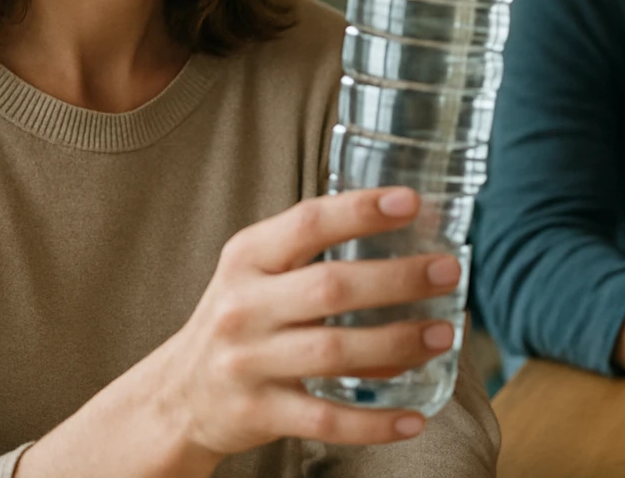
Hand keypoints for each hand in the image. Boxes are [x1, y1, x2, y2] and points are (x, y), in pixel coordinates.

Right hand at [16, 187, 462, 477]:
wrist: (177, 394)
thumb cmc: (240, 319)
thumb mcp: (256, 272)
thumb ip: (312, 251)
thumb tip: (408, 239)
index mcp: (247, 257)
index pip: (307, 223)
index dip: (361, 211)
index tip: (411, 202)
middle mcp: (244, 305)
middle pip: (330, 288)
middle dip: (398, 278)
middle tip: (447, 272)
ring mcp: (248, 362)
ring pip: (334, 352)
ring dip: (397, 343)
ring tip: (444, 334)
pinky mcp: (258, 413)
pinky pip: (327, 420)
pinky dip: (375, 422)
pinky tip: (415, 416)